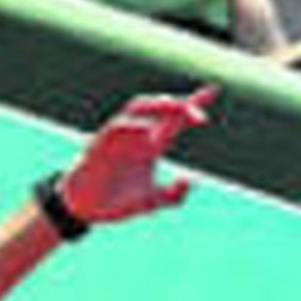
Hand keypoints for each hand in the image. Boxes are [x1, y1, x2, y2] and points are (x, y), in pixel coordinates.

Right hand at [62, 85, 218, 228]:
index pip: (176, 119)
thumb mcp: (151, 202)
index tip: (214, 90)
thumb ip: (174, 197)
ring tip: (176, 109)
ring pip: (142, 107)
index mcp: (152, 144)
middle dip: (181, 107)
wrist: (86, 209)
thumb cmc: (117, 202)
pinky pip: (118, 125)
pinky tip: (147, 131)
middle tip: (199, 115)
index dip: (193, 104)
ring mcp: (121, 134)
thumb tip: (191, 182)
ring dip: (160, 106)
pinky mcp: (102, 140)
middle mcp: (139, 134)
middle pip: (163, 108)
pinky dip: (133, 125)